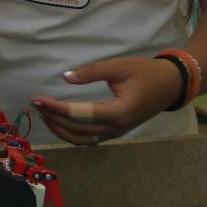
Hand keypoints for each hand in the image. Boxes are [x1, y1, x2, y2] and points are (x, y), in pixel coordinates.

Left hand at [30, 56, 184, 145]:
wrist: (170, 86)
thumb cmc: (146, 73)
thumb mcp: (119, 66)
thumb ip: (92, 72)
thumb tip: (66, 77)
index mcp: (118, 112)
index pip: (80, 114)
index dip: (57, 108)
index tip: (39, 99)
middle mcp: (115, 128)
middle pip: (77, 130)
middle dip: (53, 118)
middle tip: (35, 103)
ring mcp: (115, 133)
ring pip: (81, 139)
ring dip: (59, 128)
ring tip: (43, 113)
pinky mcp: (114, 132)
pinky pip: (88, 138)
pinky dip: (70, 132)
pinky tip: (58, 121)